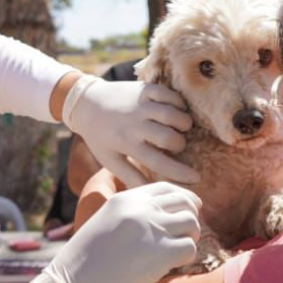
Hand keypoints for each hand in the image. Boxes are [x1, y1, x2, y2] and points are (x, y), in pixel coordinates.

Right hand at [29, 182, 200, 282]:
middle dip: (190, 216)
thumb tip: (156, 219)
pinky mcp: (162, 253)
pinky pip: (190, 248)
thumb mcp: (102, 224)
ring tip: (177, 251)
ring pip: (192, 223)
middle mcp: (141, 208)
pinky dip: (186, 257)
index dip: (181, 199)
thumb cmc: (82, 263)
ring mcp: (152, 229)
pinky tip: (172, 265)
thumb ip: (128, 216)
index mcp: (124, 199)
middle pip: (184, 202)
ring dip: (190, 237)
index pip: (166, 188)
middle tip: (187, 234)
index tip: (186, 211)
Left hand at [63, 77, 199, 187]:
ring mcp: (140, 104)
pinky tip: (176, 110)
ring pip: (172, 114)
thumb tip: (153, 193)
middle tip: (177, 145)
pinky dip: (179, 103)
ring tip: (181, 128)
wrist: (86, 103)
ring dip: (183, 123)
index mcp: (125, 143)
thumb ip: (131, 177)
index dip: (180, 173)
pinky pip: (170, 95)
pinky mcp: (144, 89)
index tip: (196, 178)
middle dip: (179, 144)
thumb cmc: (101, 137)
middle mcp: (133, 124)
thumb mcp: (111, 159)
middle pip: (169, 137)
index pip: (158, 162)